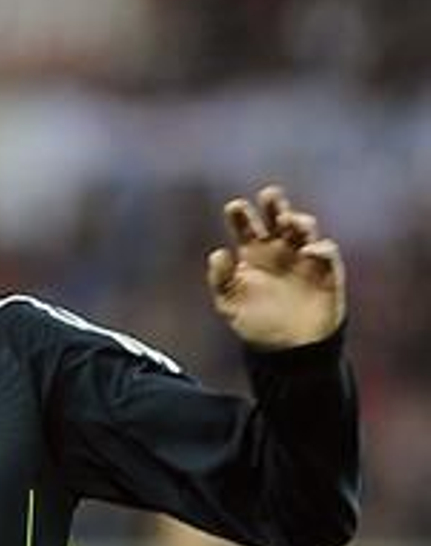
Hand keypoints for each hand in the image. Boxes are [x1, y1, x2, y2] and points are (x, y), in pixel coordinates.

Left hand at [206, 185, 345, 348]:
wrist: (288, 350)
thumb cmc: (255, 322)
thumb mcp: (229, 303)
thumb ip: (220, 278)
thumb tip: (218, 252)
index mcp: (252, 253)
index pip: (245, 226)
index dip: (240, 214)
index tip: (235, 207)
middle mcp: (279, 249)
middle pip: (277, 218)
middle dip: (274, 204)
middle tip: (270, 194)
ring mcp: (303, 258)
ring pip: (304, 229)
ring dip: (298, 220)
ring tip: (289, 221)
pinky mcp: (326, 272)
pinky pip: (327, 252)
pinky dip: (321, 247)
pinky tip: (310, 250)